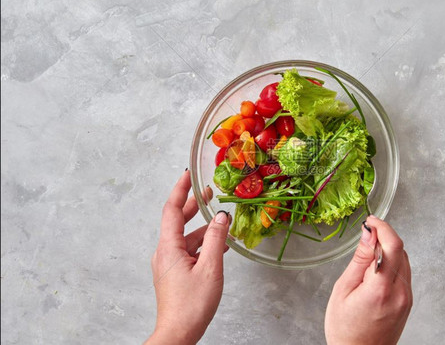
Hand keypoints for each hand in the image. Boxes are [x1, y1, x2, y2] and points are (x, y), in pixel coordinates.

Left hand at [146, 170, 230, 344]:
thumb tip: (221, 217)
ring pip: (186, 237)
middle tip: (207, 191)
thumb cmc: (191, 305)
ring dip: (202, 228)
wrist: (178, 334)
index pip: (172, 210)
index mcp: (169, 247)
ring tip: (221, 220)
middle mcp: (165, 253)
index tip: (187, 174)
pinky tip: (218, 245)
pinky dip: (203, 244)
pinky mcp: (175, 274)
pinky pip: (189, 251)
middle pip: (177, 221)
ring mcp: (169, 264)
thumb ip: (216, 240)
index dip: (180, 190)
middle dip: (192, 205)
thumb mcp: (210, 268)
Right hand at [325, 216, 411, 344]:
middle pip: (401, 250)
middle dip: (385, 236)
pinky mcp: (408, 302)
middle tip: (366, 233)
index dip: (383, 227)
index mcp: (381, 289)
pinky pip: (403, 272)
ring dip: (389, 248)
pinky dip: (392, 262)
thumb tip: (369, 234)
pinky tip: (376, 268)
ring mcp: (407, 298)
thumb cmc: (345, 329)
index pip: (393, 246)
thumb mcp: (343, 289)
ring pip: (404, 259)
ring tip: (368, 253)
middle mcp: (400, 292)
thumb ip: (359, 260)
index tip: (371, 221)